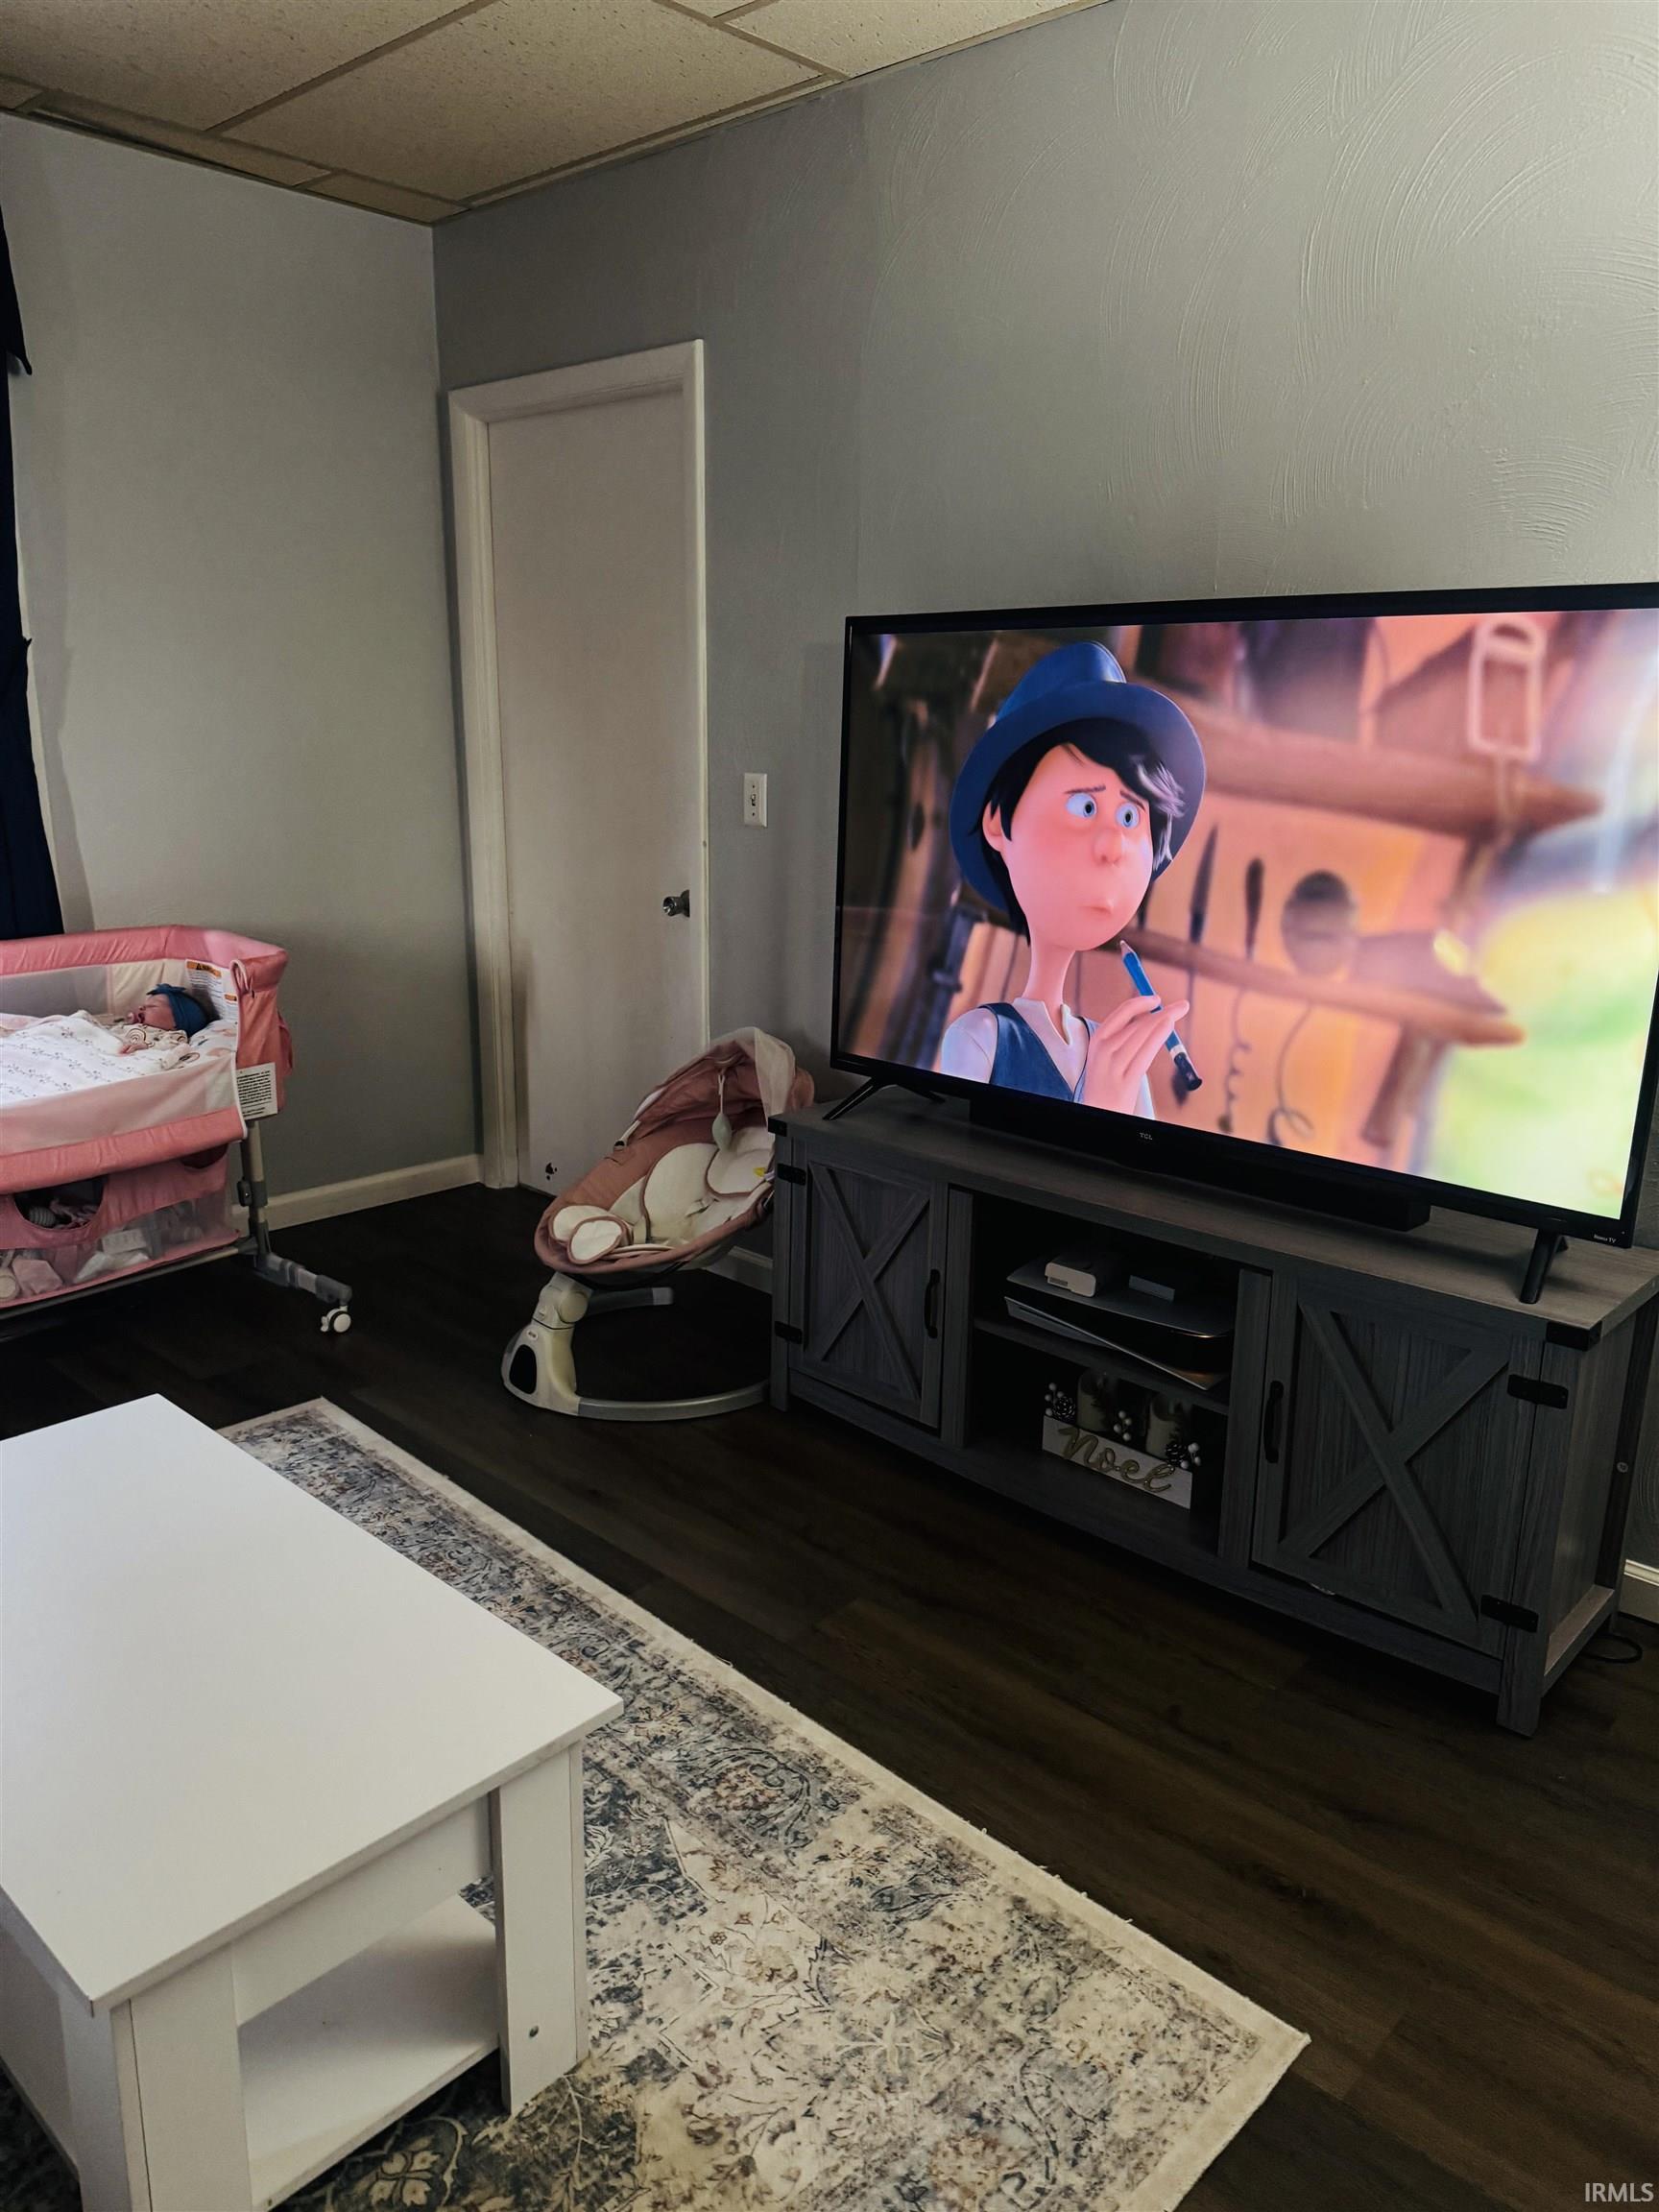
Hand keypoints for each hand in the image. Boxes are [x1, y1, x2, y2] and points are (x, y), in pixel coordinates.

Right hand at [1081, 994, 1187, 1114]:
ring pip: (1143, 1033)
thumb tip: (1148, 1017)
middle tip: (1182, 1006)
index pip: (1122, 1013)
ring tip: (1179, 1011)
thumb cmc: (1107, 1084)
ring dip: (1164, 1019)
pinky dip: (1159, 1035)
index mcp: (1097, 1040)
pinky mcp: (1126, 1079)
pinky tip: (1169, 1026)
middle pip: (1137, 1022)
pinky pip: (1145, 1053)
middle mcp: (1104, 1049)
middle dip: (1162, 1011)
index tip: (1157, 999)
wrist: (1099, 1111)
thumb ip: (1122, 1037)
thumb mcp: (1106, 1056)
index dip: (1142, 1002)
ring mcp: (1114, 1065)